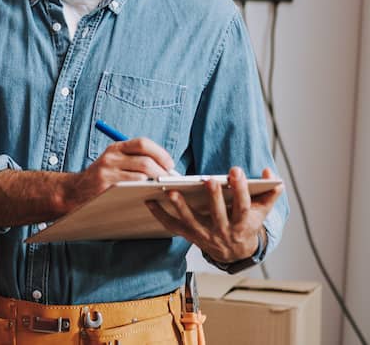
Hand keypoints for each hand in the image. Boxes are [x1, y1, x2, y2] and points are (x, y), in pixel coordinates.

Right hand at [64, 138, 173, 210]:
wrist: (76, 190)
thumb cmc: (102, 178)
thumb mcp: (115, 162)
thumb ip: (135, 160)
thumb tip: (165, 166)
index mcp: (116, 147)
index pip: (143, 143)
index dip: (160, 153)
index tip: (170, 164)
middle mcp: (112, 155)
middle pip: (145, 157)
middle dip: (162, 168)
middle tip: (168, 177)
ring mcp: (108, 168)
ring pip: (142, 171)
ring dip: (155, 179)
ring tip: (160, 185)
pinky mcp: (106, 182)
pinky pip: (133, 183)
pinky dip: (145, 186)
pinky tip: (147, 190)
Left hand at [146, 167, 283, 262]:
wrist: (235, 252)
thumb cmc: (246, 224)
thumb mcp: (261, 211)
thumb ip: (270, 193)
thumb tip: (272, 175)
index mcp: (243, 223)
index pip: (243, 205)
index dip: (240, 189)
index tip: (236, 171)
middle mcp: (223, 231)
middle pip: (218, 213)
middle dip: (214, 196)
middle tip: (209, 180)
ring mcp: (205, 235)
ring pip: (192, 221)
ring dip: (180, 206)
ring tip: (171, 191)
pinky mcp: (190, 236)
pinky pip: (173, 226)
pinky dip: (160, 215)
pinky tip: (150, 201)